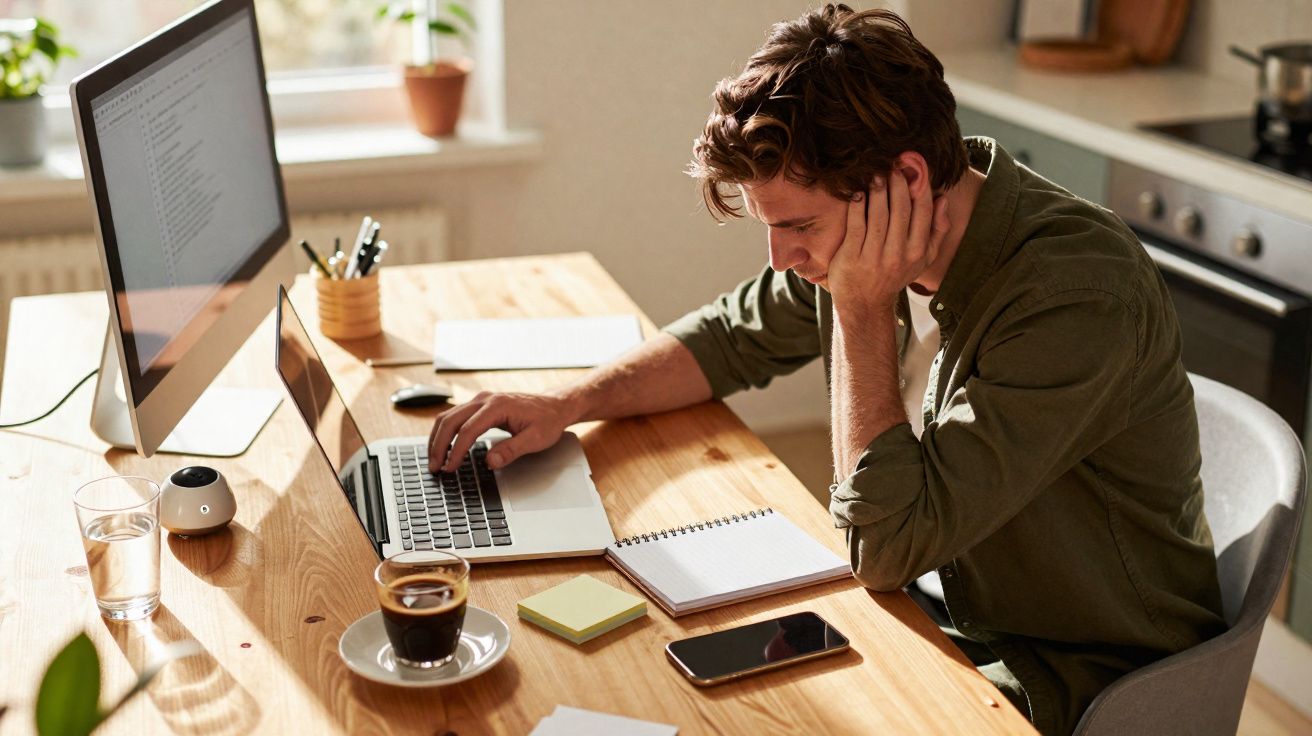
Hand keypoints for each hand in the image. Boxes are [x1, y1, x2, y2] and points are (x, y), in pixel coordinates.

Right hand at [427, 391, 576, 472]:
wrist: (554, 405)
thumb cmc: (547, 421)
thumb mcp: (536, 439)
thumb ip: (512, 450)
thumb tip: (490, 462)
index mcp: (498, 406)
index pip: (468, 430)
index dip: (456, 451)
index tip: (450, 468)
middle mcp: (484, 399)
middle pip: (450, 420)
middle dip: (439, 445)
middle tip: (434, 467)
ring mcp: (480, 400)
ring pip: (448, 417)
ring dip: (437, 438)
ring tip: (434, 460)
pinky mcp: (479, 405)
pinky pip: (455, 416)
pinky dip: (445, 432)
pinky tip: (443, 446)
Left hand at [826, 169, 949, 317]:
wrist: (865, 304)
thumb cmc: (895, 274)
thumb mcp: (923, 259)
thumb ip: (937, 230)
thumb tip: (943, 199)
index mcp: (918, 252)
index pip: (922, 211)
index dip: (920, 186)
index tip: (915, 167)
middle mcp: (898, 254)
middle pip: (901, 209)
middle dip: (898, 183)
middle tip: (893, 164)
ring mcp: (874, 256)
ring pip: (879, 214)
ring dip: (878, 189)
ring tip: (876, 172)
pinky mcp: (852, 257)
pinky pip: (856, 224)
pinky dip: (858, 205)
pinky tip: (858, 191)